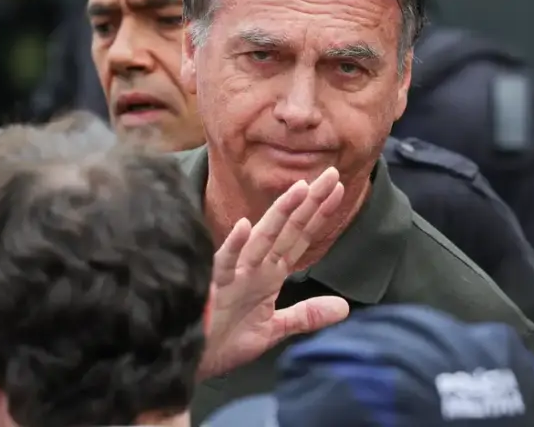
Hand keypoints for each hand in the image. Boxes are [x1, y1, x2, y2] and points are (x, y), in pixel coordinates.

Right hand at [198, 166, 348, 379]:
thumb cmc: (224, 340)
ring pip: (261, 238)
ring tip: (300, 189)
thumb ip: (307, 315)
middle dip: (309, 202)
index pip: (299, 237)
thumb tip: (345, 307)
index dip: (319, 214)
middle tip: (332, 174)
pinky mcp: (214, 287)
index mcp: (268, 273)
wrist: (187, 358)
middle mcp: (255, 266)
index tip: (340, 189)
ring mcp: (235, 274)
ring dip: (280, 214)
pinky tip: (243, 226)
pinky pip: (223, 263)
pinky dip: (233, 246)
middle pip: (287, 229)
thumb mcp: (274, 329)